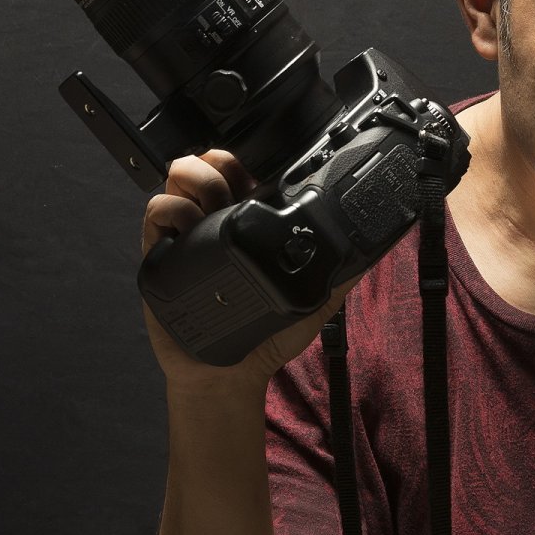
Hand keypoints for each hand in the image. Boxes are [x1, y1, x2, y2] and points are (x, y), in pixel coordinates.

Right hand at [140, 150, 360, 393]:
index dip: (249, 159)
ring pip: (181, 175)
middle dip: (221, 163)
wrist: (228, 375)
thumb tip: (377, 245)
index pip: (245, 168)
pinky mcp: (160, 249)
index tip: (261, 175)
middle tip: (235, 192)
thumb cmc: (269, 337)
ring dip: (198, 183)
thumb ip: (343, 270)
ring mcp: (187, 231)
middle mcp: (216, 219)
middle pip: (210, 161)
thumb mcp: (315, 297)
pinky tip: (189, 234)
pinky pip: (157, 209)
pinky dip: (172, 211)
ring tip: (212, 213)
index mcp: (250, 221)